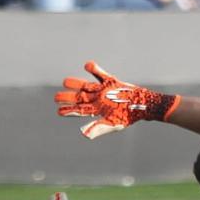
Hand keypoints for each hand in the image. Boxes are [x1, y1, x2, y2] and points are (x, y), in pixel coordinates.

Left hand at [54, 61, 180, 138]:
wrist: (143, 106)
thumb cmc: (128, 117)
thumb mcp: (113, 124)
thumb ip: (98, 128)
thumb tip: (84, 134)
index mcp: (97, 110)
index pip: (80, 110)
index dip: (69, 110)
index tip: (59, 111)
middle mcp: (98, 99)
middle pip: (80, 97)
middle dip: (68, 97)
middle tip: (56, 98)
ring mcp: (103, 90)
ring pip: (86, 86)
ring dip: (76, 84)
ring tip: (65, 82)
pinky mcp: (111, 81)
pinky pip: (101, 74)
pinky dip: (95, 70)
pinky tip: (87, 66)